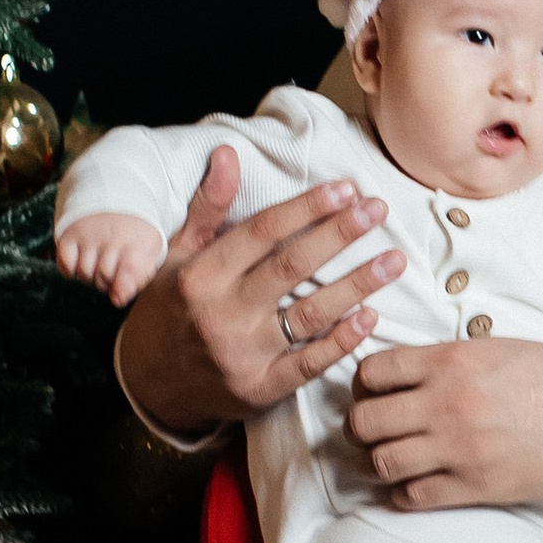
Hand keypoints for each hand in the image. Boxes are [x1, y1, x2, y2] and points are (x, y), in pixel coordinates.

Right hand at [56, 210, 167, 307]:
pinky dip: (71, 270)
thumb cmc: (134, 239)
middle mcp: (111, 236)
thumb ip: (138, 278)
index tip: (117, 299)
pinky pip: (66, 265)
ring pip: (84, 272)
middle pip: (104, 276)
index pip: (130, 268)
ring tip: (97, 266)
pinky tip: (81, 262)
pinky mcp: (70, 236)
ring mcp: (89, 235)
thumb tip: (117, 300)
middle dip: (106, 282)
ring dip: (89, 277)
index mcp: (137, 242)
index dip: (123, 286)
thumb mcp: (148, 254)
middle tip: (111, 273)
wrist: (117, 205)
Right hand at [115, 145, 408, 433]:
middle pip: (291, 267)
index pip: (262, 232)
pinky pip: (308, 364)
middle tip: (378, 210)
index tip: (345, 189)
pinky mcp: (259, 390)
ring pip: (309, 315)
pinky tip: (370, 316)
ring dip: (357, 286)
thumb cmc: (169, 308)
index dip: (306, 209)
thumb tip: (227, 153)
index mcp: (201, 275)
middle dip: (339, 235)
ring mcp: (242, 355)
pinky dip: (342, 341)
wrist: (149, 382)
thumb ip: (208, 206)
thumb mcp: (176, 255)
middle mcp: (221, 314)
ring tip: (393, 262)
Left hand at [346, 336, 542, 509]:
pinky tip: (414, 484)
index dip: (365, 383)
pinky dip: (403, 493)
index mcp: (452, 361)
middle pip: (363, 421)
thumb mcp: (499, 348)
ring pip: (380, 463)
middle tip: (372, 427)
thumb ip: (449, 359)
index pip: (372, 372)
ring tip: (392, 456)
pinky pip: (412, 498)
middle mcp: (447, 404)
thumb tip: (406, 374)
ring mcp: (459, 450)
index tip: (375, 390)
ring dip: (378, 461)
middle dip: (360, 425)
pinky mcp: (475, 488)